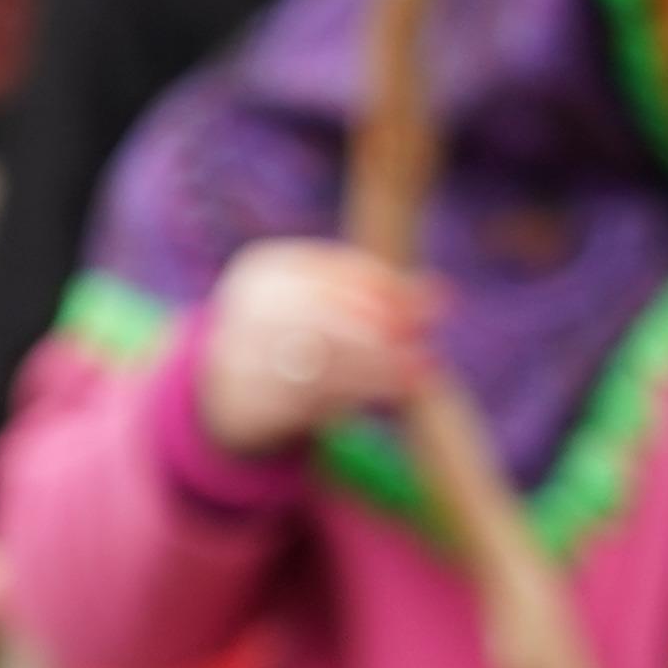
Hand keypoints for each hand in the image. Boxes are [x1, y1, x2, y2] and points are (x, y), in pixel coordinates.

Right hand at [193, 239, 436, 455]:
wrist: (226, 390)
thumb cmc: (293, 335)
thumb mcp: (325, 304)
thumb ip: (378, 296)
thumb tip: (442, 295)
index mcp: (265, 267)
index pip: (336, 270)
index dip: (390, 288)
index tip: (435, 306)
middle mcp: (247, 307)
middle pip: (328, 314)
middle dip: (385, 330)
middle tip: (428, 346)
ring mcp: (241, 353)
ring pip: (324, 359)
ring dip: (381, 368)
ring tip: (421, 372)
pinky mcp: (250, 399)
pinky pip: (314, 396)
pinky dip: (360, 393)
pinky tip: (392, 392)